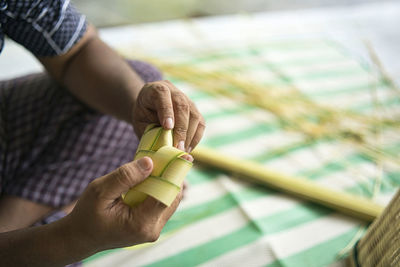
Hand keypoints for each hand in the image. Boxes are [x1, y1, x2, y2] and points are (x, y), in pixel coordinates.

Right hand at [65, 157, 181, 250]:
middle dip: (172, 173)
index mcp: (140, 223)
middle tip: (170, 150)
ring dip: (166, 180)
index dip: (174, 172)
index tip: (178, 151)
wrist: (80, 238)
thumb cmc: (86, 215)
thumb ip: (125, 176)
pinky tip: (153, 174)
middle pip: (173, 196)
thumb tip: (150, 162)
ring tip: (161, 160)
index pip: (167, 194)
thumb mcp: (100, 191)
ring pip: (170, 199)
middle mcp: (152, 229)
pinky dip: (160, 187)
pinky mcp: (151, 225)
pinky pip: (162, 203)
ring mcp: (153, 229)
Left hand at [132, 80, 204, 151]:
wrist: (149, 106)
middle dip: (181, 128)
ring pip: (194, 115)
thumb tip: (161, 148)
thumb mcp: (139, 121)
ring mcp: (187, 100)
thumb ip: (149, 131)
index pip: (163, 95)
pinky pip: (201, 124)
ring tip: (182, 150)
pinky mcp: (195, 111)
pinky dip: (196, 138)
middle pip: (182, 106)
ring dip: (189, 135)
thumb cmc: (143, 115)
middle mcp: (174, 92)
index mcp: (156, 89)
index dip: (166, 111)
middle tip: (178, 147)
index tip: (167, 127)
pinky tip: (188, 148)